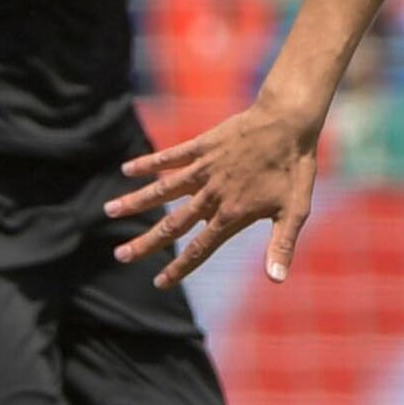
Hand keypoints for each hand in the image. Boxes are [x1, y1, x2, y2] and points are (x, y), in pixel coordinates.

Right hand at [108, 96, 320, 287]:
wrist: (286, 121)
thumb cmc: (294, 168)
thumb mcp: (295, 211)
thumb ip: (281, 245)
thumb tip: (276, 280)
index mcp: (231, 214)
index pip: (199, 248)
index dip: (179, 267)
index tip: (159, 282)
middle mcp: (211, 195)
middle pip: (171, 225)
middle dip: (145, 243)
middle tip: (120, 255)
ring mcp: (203, 169)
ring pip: (162, 190)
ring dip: (135, 202)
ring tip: (108, 210)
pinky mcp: (202, 147)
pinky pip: (170, 157)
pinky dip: (149, 164)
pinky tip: (128, 170)